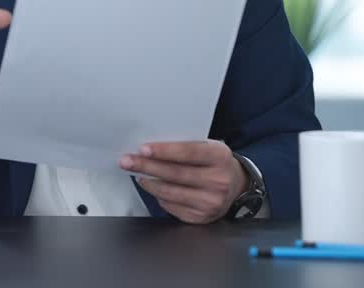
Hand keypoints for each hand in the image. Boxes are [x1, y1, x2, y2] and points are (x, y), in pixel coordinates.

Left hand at [121, 140, 248, 223]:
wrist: (236, 186)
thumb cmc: (215, 162)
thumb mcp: (208, 147)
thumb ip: (186, 146)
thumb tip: (151, 148)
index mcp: (220, 157)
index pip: (188, 152)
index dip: (164, 151)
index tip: (143, 149)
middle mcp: (218, 181)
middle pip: (175, 173)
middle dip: (147, 166)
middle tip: (127, 161)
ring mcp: (211, 202)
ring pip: (170, 192)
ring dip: (149, 183)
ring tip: (137, 174)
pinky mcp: (202, 217)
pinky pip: (172, 206)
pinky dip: (159, 196)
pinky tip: (153, 187)